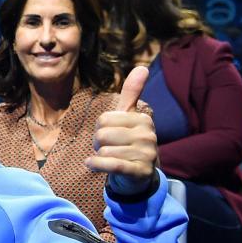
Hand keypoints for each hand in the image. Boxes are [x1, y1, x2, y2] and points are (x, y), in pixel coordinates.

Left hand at [85, 66, 156, 192]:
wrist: (138, 175)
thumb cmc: (128, 142)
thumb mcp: (128, 117)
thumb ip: (132, 93)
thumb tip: (142, 67)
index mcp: (144, 119)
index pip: (103, 119)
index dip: (99, 129)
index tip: (110, 136)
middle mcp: (149, 135)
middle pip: (102, 135)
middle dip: (98, 144)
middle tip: (109, 149)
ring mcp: (147, 154)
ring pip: (103, 151)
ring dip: (99, 157)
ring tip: (111, 159)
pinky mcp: (141, 172)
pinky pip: (110, 164)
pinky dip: (96, 166)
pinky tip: (93, 165)